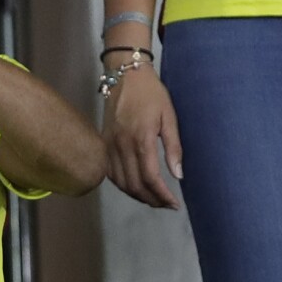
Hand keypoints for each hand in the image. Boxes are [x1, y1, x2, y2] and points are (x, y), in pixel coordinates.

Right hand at [103, 65, 182, 208]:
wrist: (124, 76)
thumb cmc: (152, 94)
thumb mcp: (169, 117)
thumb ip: (173, 147)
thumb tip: (178, 175)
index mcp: (141, 139)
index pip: (150, 177)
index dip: (162, 194)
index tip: (174, 204)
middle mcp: (122, 146)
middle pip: (134, 184)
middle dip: (151, 199)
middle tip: (165, 204)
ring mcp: (109, 145)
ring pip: (120, 182)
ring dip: (136, 195)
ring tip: (152, 198)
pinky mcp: (102, 144)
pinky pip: (109, 172)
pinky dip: (122, 184)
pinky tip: (134, 185)